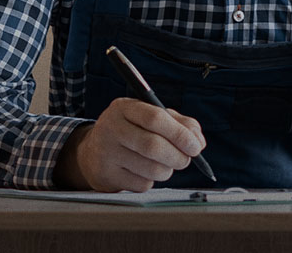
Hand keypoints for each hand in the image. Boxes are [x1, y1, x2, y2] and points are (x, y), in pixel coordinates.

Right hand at [56, 97, 205, 191]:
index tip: (196, 146)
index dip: (180, 133)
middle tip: (187, 160)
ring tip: (166, 164)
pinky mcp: (106, 176)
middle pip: (153, 146)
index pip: (155, 118)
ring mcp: (106, 153)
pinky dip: (152, 180)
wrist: (92, 151)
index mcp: (124, 107)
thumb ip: (179, 123)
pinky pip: (141, 184)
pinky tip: (145, 171)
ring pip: (151, 169)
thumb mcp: (150, 117)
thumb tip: (199, 142)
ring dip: (168, 170)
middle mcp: (112, 127)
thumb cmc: (131, 130)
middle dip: (178, 156)